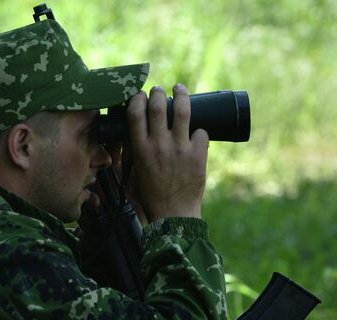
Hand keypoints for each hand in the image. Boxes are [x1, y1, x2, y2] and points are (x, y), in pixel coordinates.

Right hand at [126, 84, 208, 221]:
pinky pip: (201, 132)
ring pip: (182, 110)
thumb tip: (140, 131)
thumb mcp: (137, 170)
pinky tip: (197, 134)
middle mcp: (159, 145)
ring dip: (181, 95)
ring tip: (180, 89)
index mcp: (140, 149)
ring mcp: (180, 148)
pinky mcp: (198, 155)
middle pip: (158, 106)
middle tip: (159, 90)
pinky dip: (199, 131)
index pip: (135, 113)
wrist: (173, 214)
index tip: (140, 94)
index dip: (138, 98)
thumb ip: (138, 150)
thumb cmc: (152, 194)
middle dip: (158, 92)